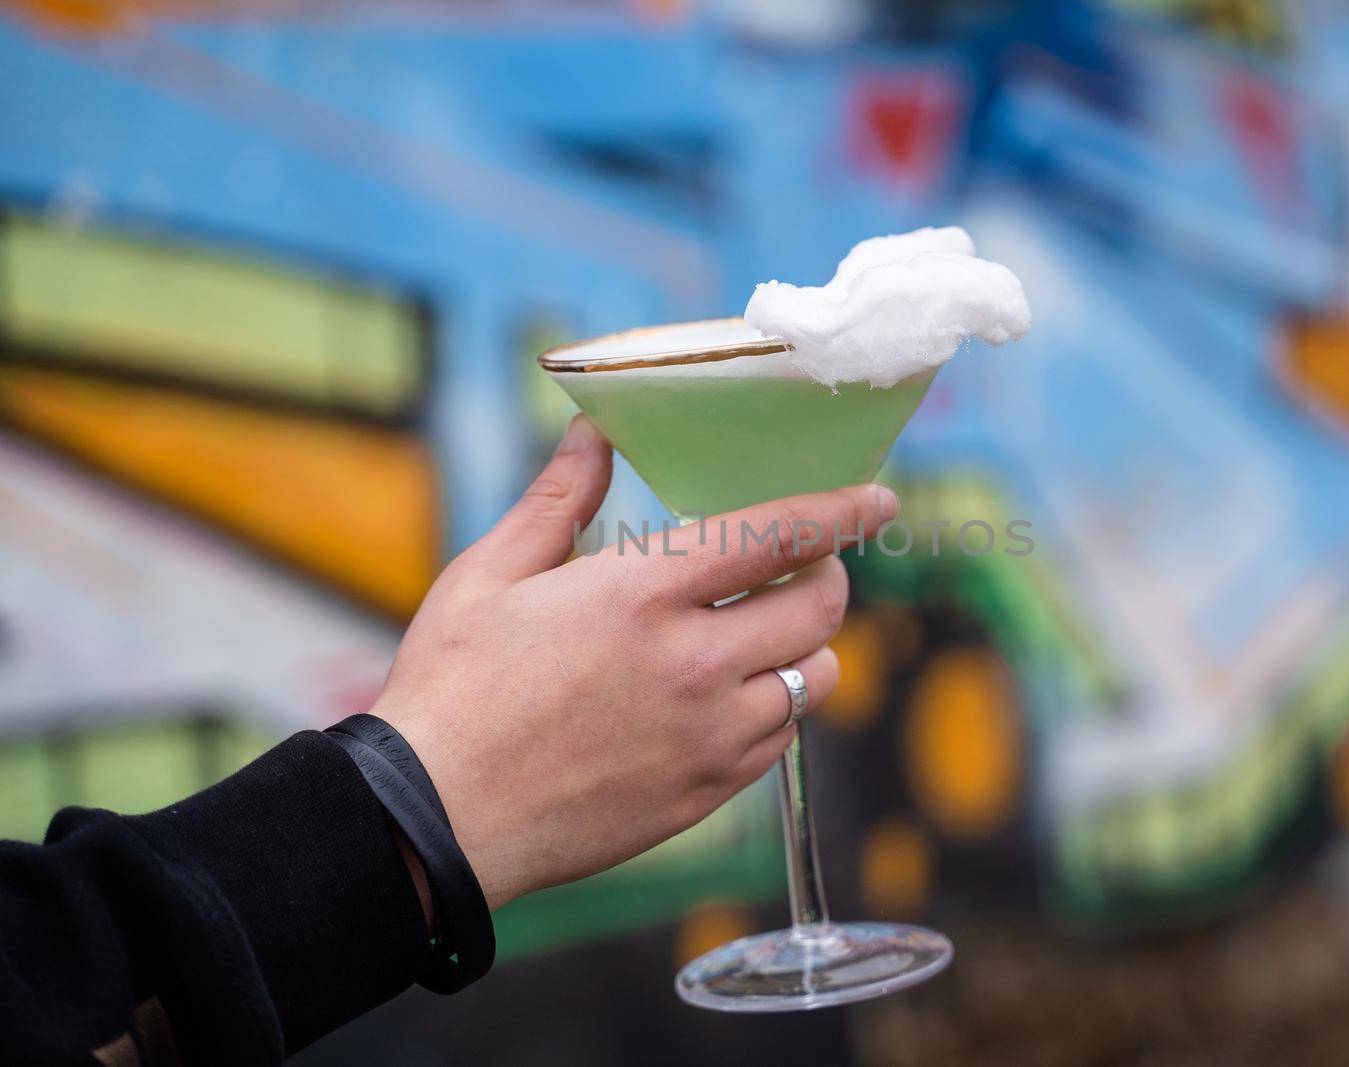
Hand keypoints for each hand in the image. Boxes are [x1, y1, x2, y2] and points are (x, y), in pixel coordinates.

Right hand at [371, 414, 899, 909]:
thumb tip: (594, 430)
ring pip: (816, 678)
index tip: (878, 498)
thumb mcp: (491, 575)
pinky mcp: (705, 792)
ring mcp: (707, 735)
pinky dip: (776, 709)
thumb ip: (559, 498)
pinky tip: (730, 699)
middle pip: (820, 607)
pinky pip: (782, 739)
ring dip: (805, 648)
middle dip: (827, 576)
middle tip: (800, 569)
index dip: (841, 509)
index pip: (778, 534)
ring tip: (760, 637)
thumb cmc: (454, 688)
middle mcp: (693, 662)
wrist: (436, 819)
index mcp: (642, 593)